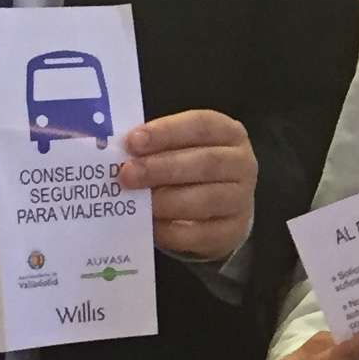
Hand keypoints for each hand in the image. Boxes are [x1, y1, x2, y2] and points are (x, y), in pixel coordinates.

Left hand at [119, 109, 256, 263]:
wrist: (220, 209)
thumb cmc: (191, 169)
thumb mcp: (180, 148)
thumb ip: (155, 146)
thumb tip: (116, 151)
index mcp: (228, 133)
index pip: (201, 126)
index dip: (167, 132)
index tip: (133, 141)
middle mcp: (242, 164)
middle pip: (206, 163)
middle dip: (162, 168)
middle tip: (127, 174)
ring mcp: (241, 200)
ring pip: (206, 199)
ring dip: (166, 200)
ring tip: (135, 202)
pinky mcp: (232, 232)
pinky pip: (200, 233)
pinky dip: (171, 231)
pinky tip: (149, 226)